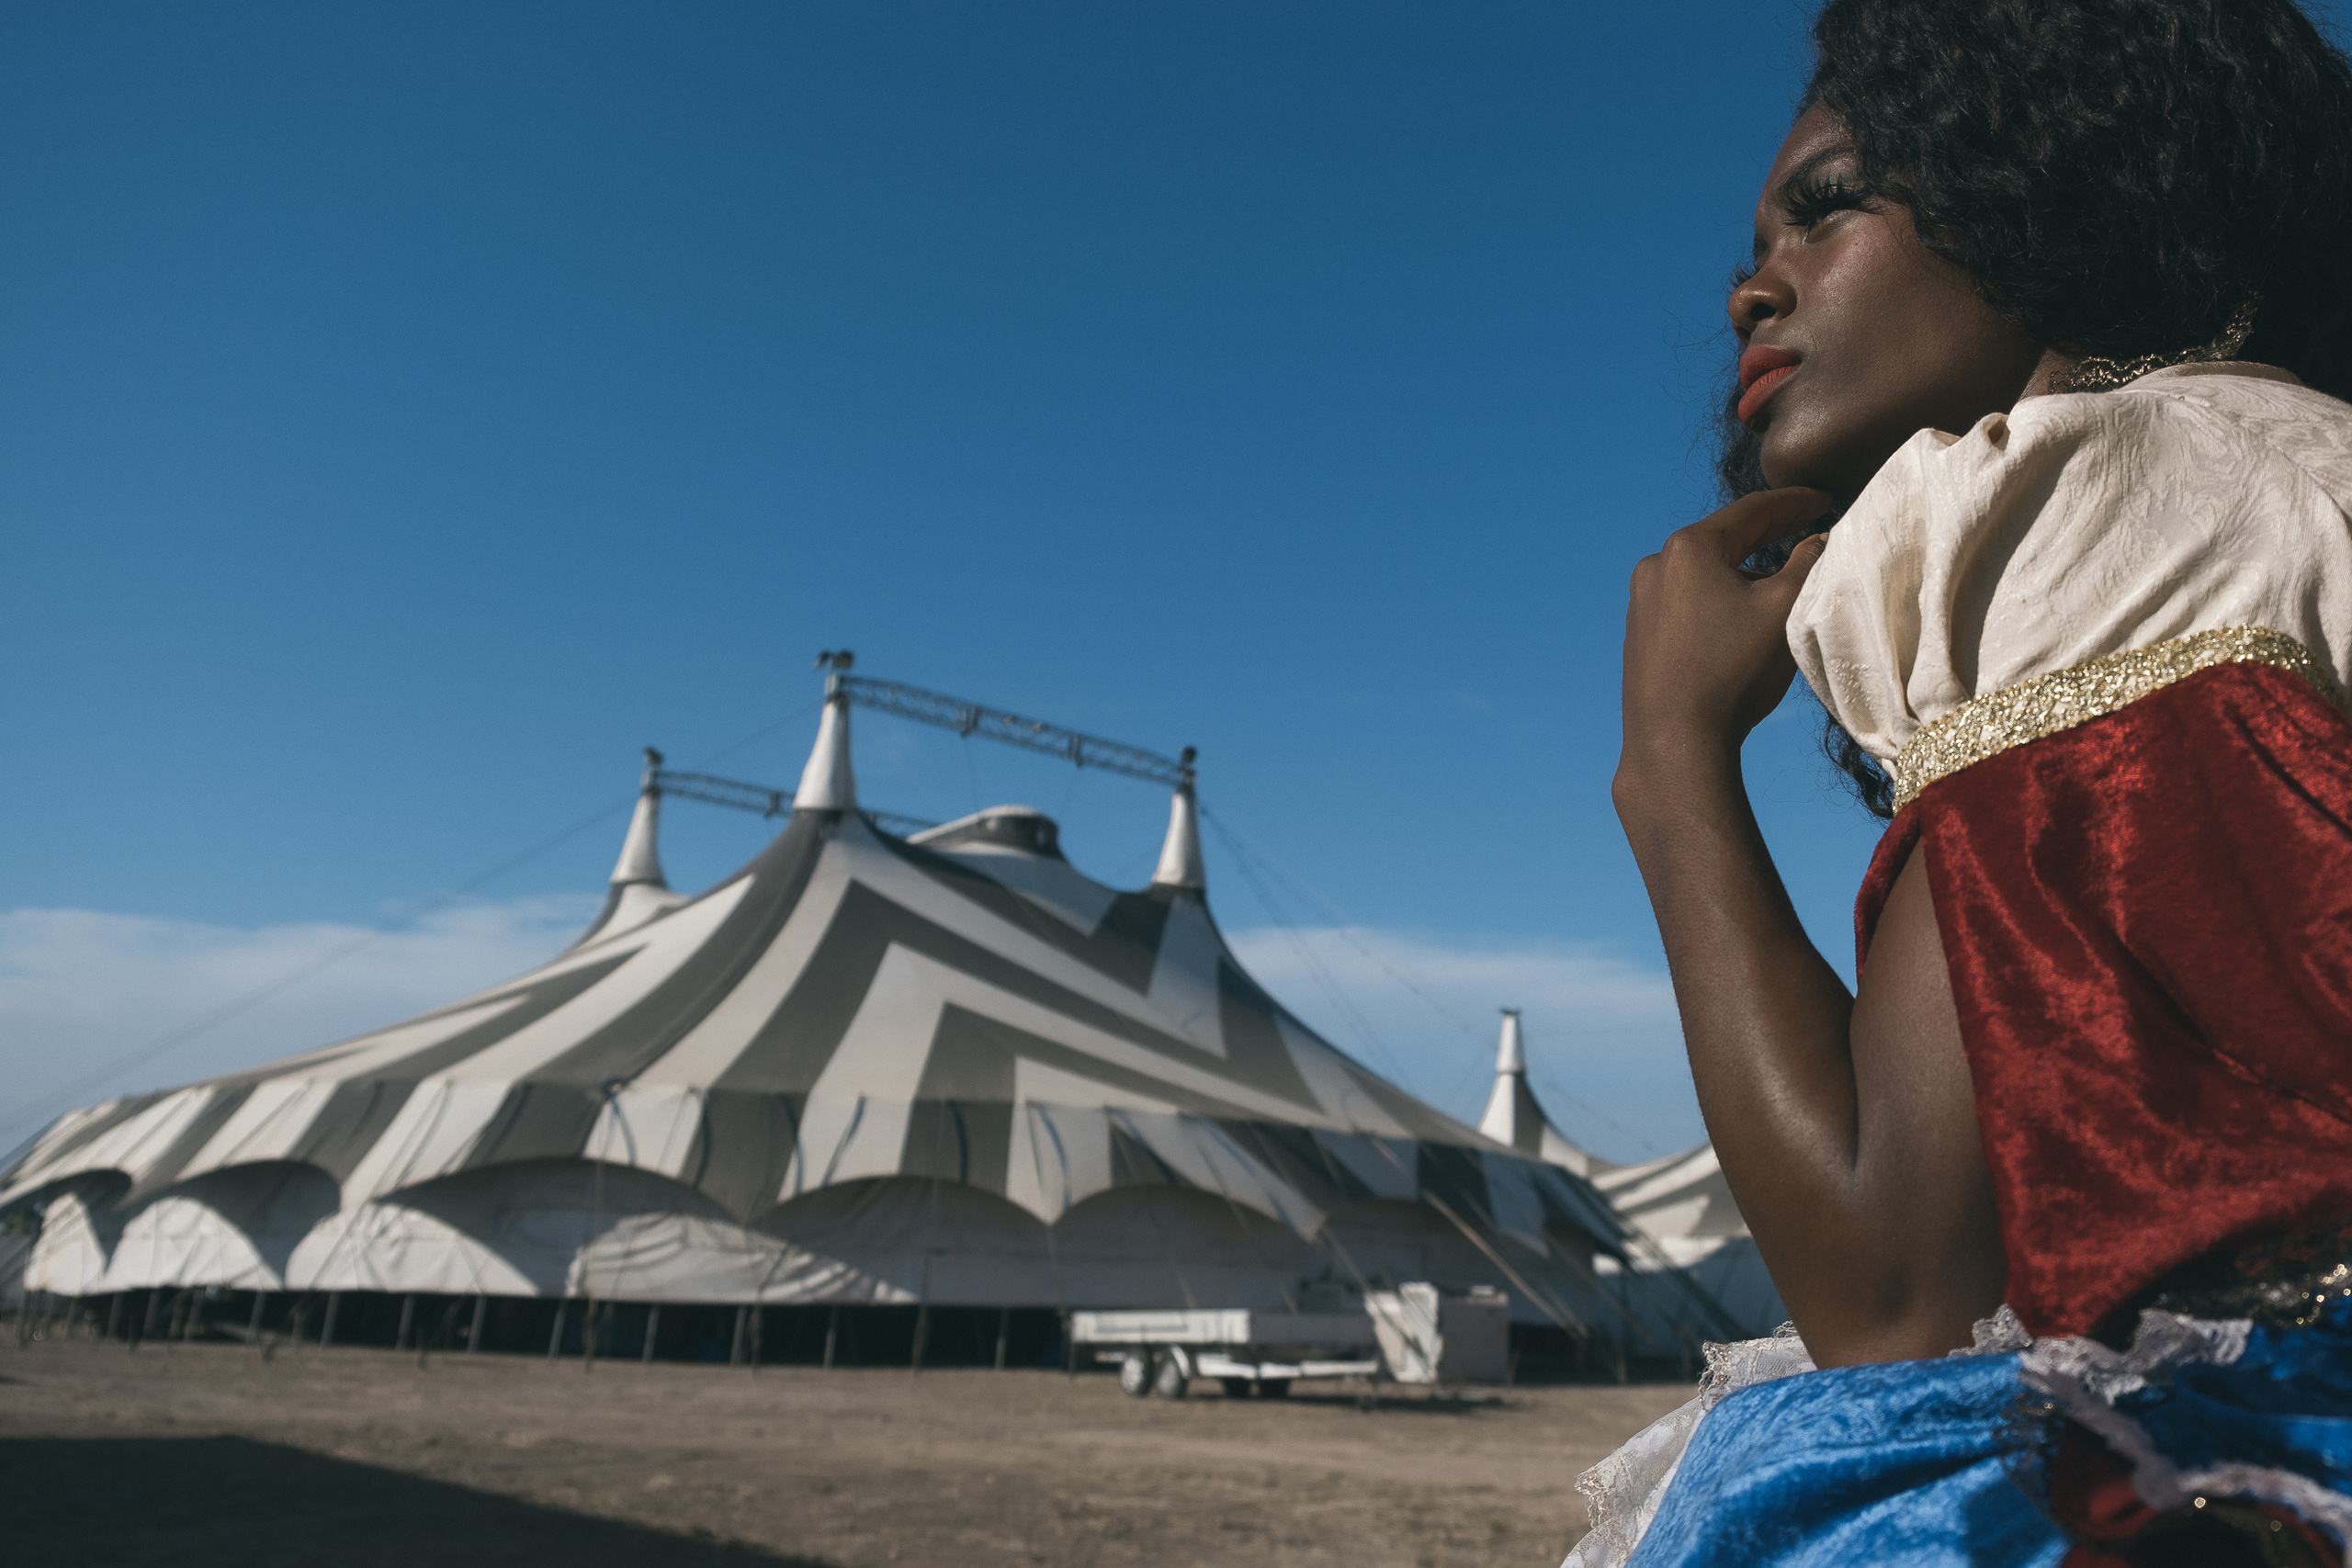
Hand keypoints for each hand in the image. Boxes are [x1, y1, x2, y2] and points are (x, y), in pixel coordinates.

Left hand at [1617, 488, 1832, 780]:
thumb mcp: (1783, 609)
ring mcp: (1642, 601)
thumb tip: (1820, 538)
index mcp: (1688, 548)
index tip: (1824, 498)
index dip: (1795, 502)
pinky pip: (1689, 601)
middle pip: (1725, 538)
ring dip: (1745, 569)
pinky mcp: (1640, 633)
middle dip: (1770, 532)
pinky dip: (1720, 596)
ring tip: (1781, 575)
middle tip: (1808, 524)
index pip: (1753, 511)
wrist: (1674, 741)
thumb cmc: (1732, 670)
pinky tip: (1742, 613)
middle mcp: (1656, 565)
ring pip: (1706, 572)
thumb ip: (1807, 563)